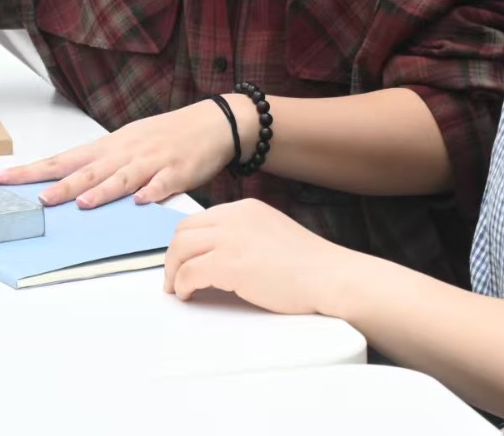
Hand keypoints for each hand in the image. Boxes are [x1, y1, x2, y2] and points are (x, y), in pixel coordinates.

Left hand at [0, 96, 247, 208]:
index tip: (3, 178)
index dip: (33, 170)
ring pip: (123, 177)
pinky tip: (141, 202)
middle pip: (88, 169)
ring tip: (82, 203)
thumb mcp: (129, 143)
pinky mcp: (179, 171)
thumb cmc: (167, 135)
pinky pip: (164, 183)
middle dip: (60, 185)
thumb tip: (70, 184)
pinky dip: (152, 192)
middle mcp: (126, 152)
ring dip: (102, 190)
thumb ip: (103, 165)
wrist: (213, 122)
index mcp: (111, 146)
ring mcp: (153, 161)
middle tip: (35, 198)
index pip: (65, 159)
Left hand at [162, 199, 356, 314]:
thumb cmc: (310, 265)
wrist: (330, 277)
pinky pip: (189, 273)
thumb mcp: (273, 233)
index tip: (183, 258)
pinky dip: (183, 286)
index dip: (186, 242)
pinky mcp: (229, 264)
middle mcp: (235, 217)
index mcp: (247, 208)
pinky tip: (189, 295)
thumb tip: (222, 254)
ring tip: (177, 288)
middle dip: (173, 255)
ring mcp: (231, 239)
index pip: (200, 219)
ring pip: (180, 249)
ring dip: (173, 271)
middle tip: (173, 276)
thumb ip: (247, 235)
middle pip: (184, 230)